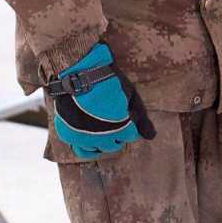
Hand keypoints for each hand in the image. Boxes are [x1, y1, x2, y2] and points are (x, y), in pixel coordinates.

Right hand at [50, 42, 155, 159]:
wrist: (81, 72)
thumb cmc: (109, 82)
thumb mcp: (131, 96)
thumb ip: (142, 119)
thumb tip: (151, 137)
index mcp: (120, 128)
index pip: (130, 136)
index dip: (130, 123)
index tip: (125, 112)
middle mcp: (102, 138)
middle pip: (115, 145)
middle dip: (118, 133)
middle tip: (114, 118)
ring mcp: (84, 138)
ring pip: (99, 149)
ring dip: (104, 140)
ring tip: (103, 125)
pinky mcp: (69, 136)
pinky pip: (82, 150)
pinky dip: (88, 146)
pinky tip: (92, 137)